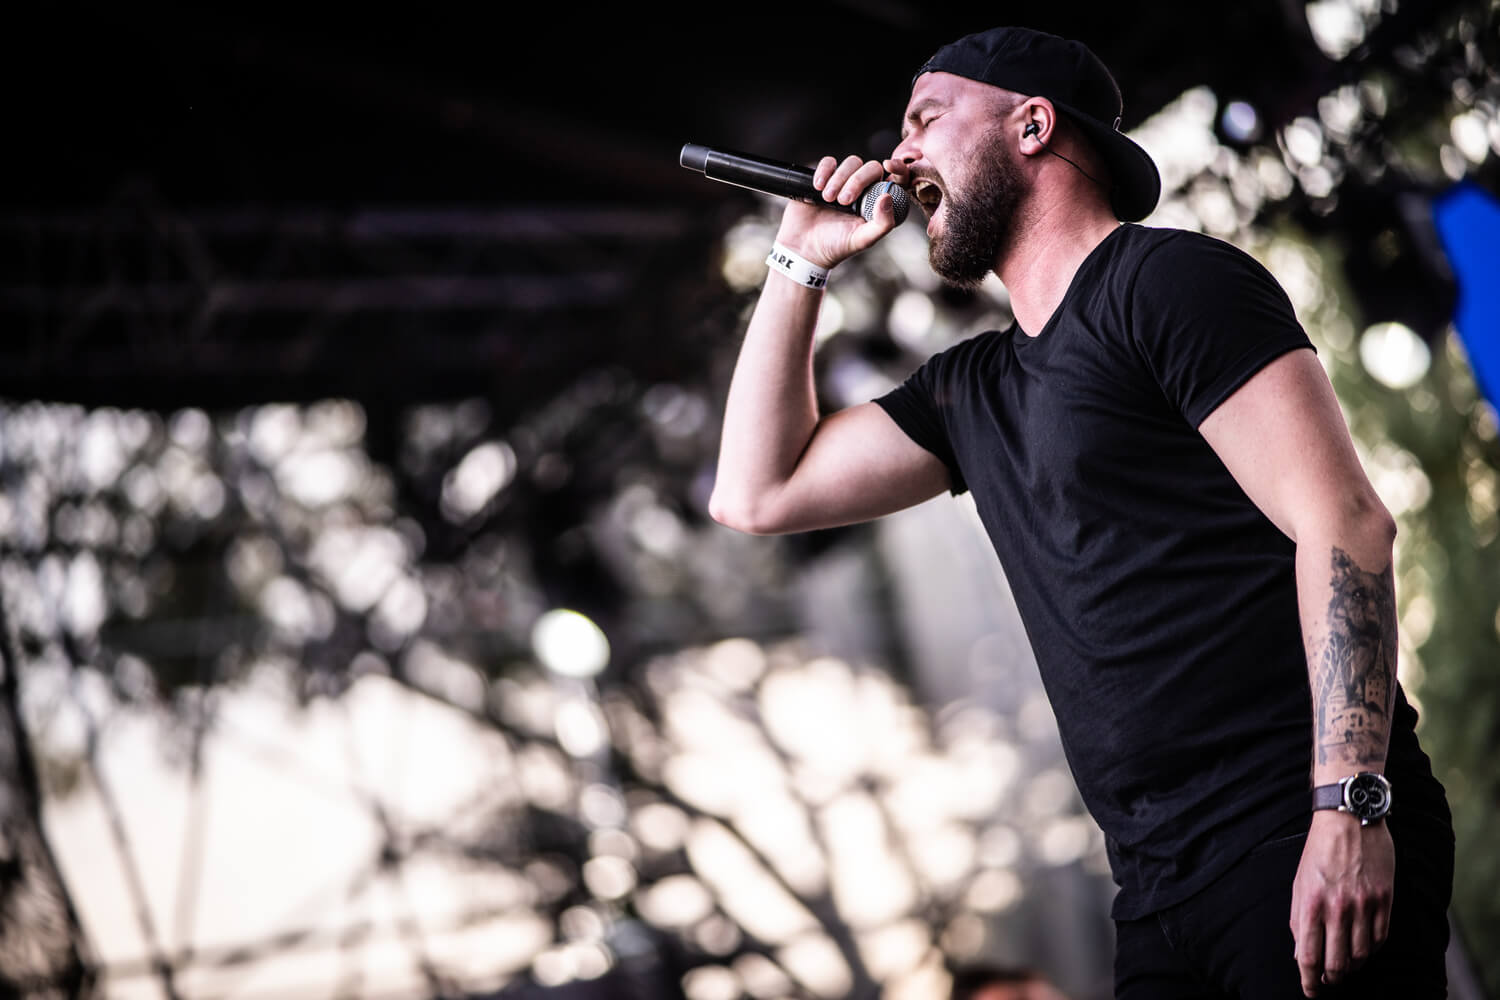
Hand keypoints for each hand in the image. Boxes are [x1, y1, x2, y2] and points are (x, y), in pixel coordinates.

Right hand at [775, 155, 902, 268]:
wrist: (804, 248)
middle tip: (843, 201)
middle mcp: (863, 189)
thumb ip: (882, 223)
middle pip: (871, 168)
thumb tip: (887, 196)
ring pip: (851, 163)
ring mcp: (843, 182)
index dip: (898, 167)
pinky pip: (829, 162)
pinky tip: (818, 188)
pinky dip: (824, 171)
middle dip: (857, 181)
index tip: (889, 165)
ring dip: (839, 179)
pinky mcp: (824, 177)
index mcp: (877, 202)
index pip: (894, 178)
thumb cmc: (836, 246)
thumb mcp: (863, 239)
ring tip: (828, 199)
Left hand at [1290, 810, 1394, 995]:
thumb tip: (1301, 954)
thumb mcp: (1298, 884)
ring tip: (1344, 964)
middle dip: (1331, 979)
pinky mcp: (1385, 900)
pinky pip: (1380, 938)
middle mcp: (1338, 908)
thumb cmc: (1318, 852)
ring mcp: (1364, 905)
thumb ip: (1299, 920)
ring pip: (1361, 955)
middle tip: (1329, 982)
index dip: (1309, 981)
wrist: (1349, 820)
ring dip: (1351, 965)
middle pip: (1337, 963)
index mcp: (1311, 903)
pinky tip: (1363, 947)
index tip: (1311, 991)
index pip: (1309, 957)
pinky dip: (1370, 949)